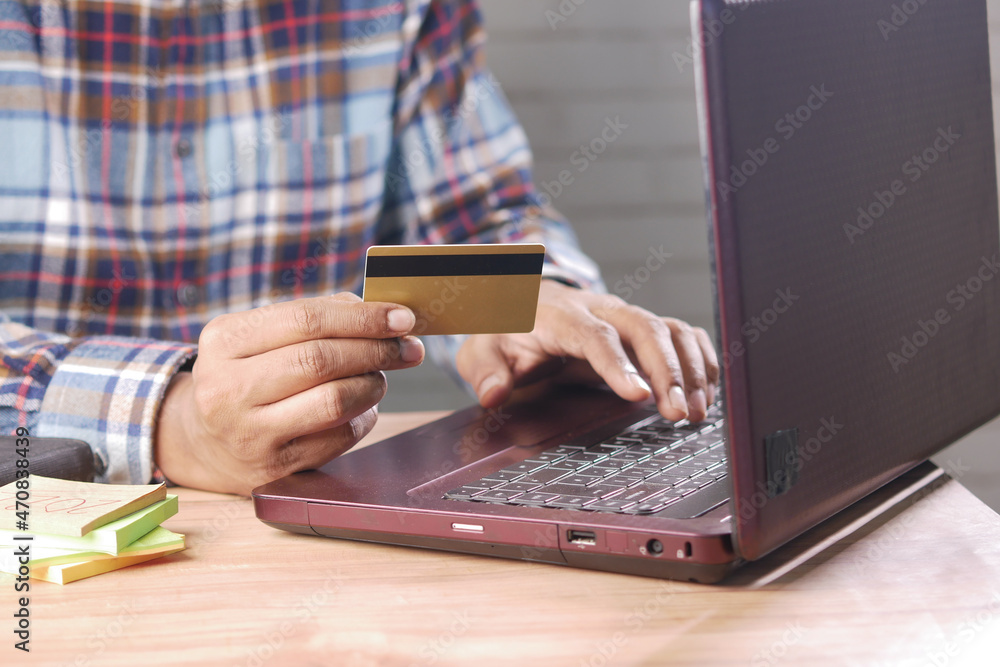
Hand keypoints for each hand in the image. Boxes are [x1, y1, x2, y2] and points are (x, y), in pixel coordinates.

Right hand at [154, 293, 424, 494]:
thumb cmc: (246, 375)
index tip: (402, 317)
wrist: (204, 441)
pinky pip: (339, 437)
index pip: (305, 319)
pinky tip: (361, 407)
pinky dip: (363, 417)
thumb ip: (311, 316)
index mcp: (224, 340)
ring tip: (380, 377)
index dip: (362, 317)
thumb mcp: (257, 336)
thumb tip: (375, 309)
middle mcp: (227, 388)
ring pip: (334, 402)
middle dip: (376, 349)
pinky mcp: (274, 467)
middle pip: (320, 360)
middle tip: (409, 348)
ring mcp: (249, 433)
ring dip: (373, 385)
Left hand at [456, 280, 718, 421]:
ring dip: (689, 369)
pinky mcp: (642, 327)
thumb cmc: (506, 333)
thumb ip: (484, 372)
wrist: (523, 305)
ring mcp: (624, 315)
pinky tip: (705, 393)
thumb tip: (494, 395)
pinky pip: (682, 333)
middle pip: (644, 328)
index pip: (594, 336)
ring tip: (696, 413)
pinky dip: (699, 360)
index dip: (619, 365)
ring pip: (670, 329)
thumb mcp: (481, 351)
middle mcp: (600, 309)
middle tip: (681, 415)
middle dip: (668, 372)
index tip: (639, 395)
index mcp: (560, 315)